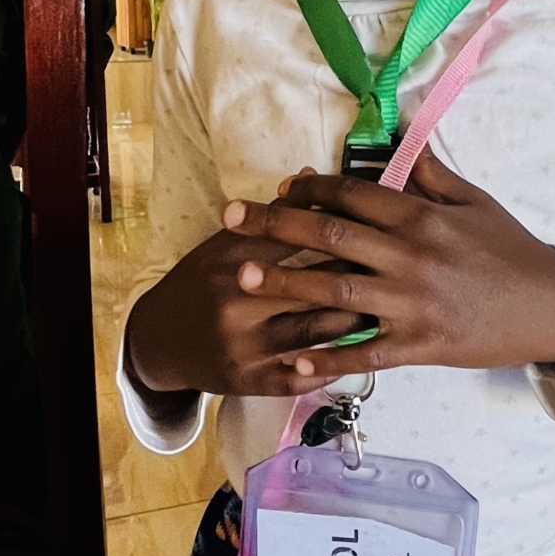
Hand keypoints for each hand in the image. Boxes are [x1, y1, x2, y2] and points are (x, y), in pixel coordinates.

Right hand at [124, 205, 373, 401]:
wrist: (158, 341)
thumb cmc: (200, 284)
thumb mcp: (225, 242)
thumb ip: (271, 215)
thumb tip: (313, 173)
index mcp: (230, 260)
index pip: (293, 237)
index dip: (338, 229)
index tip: (373, 224)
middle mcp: (236, 303)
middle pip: (312, 285)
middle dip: (357, 274)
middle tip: (396, 265)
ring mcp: (243, 346)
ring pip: (316, 332)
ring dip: (356, 319)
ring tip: (387, 305)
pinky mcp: (249, 382)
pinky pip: (302, 376)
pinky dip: (333, 365)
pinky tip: (361, 352)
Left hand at [214, 151, 554, 379]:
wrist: (550, 307)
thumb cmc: (510, 250)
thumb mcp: (476, 202)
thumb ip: (431, 175)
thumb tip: (400, 141)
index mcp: (421, 217)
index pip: (353, 196)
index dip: (311, 190)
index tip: (280, 189)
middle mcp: (410, 257)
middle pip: (330, 238)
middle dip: (275, 227)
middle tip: (231, 218)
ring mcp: (412, 303)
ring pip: (336, 293)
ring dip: (286, 285)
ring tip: (243, 279)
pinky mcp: (419, 344)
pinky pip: (365, 353)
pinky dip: (328, 358)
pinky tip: (292, 361)